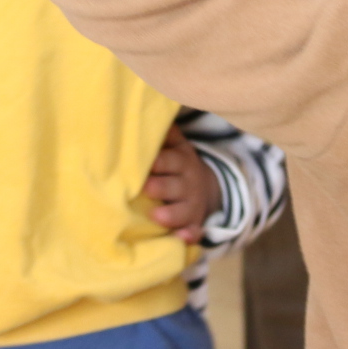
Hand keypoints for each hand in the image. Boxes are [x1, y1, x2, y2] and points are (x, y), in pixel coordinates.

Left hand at [140, 125, 219, 240]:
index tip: (141, 164)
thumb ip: (163, 132)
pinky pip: (194, 232)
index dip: (155, 162)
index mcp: (181, 161)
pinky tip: (182, 239)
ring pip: (182, 212)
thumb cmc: (177, 163)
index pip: (168, 160)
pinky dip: (188, 236)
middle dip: (159, 187)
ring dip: (170, 214)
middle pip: (173, 186)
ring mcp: (192, 205)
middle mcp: (187, 183)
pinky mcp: (194, 224)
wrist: (206, 187)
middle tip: (143, 187)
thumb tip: (143, 110)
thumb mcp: (176, 144)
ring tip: (155, 215)